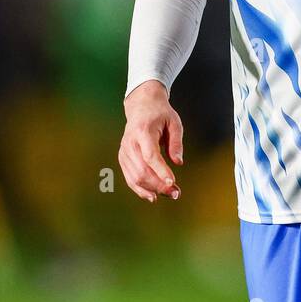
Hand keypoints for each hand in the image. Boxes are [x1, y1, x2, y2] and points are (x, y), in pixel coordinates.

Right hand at [119, 79, 183, 202]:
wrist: (141, 106)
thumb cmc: (160, 114)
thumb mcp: (174, 122)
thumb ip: (176, 143)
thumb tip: (178, 163)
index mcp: (143, 131)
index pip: (150, 156)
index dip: (161, 171)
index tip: (172, 182)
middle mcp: (130, 143)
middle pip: (142, 170)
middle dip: (159, 185)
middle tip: (176, 192)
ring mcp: (124, 151)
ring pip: (135, 177)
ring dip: (152, 190)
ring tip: (169, 194)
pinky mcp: (123, 158)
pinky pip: (129, 177)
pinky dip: (140, 189)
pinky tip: (153, 195)